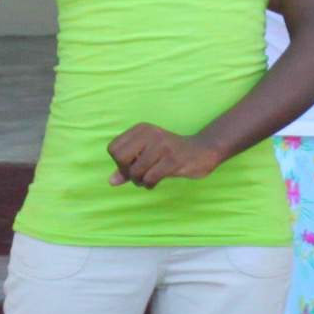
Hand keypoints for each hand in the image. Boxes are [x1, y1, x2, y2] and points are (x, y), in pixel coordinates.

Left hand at [106, 123, 223, 186]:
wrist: (202, 151)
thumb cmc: (171, 154)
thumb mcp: (147, 155)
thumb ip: (128, 167)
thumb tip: (111, 181)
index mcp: (141, 129)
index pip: (113, 148)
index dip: (119, 163)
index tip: (132, 167)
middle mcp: (150, 133)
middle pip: (120, 158)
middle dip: (127, 172)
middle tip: (138, 176)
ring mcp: (161, 145)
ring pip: (135, 171)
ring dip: (139, 181)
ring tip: (147, 180)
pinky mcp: (172, 159)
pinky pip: (150, 178)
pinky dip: (149, 184)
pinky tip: (154, 183)